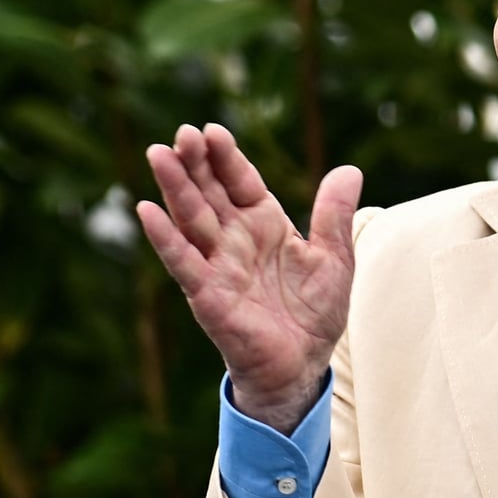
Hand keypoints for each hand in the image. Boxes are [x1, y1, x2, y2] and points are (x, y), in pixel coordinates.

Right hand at [137, 123, 362, 433]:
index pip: (240, 182)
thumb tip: (350, 169)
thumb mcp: (334, 258)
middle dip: (195, 163)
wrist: (303, 366)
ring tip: (159, 154)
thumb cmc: (314, 313)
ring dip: (175, 188)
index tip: (213, 131)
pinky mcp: (207, 294)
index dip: (226, 158)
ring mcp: (218, 265)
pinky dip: (166, 237)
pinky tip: (148, 210)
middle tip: (182, 133)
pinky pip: (184, 262)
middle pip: (210, 192)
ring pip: (192, 219)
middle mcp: (235, 239)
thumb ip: (335, 215)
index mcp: (264, 224)